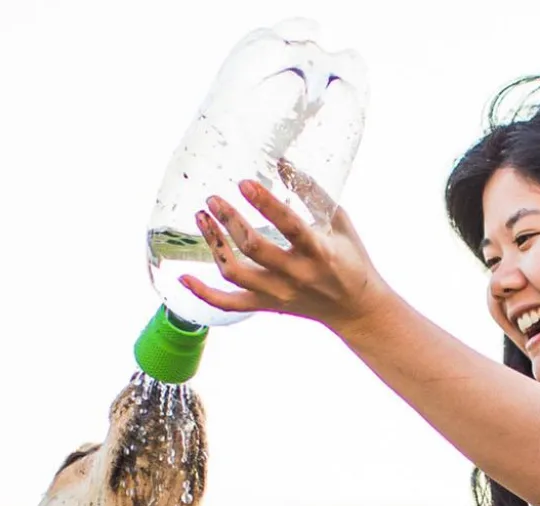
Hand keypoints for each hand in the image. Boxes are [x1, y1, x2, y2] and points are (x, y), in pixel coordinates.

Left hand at [182, 163, 390, 333]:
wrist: (356, 310)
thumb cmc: (351, 260)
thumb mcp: (341, 223)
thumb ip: (313, 192)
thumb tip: (282, 161)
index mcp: (319, 252)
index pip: (289, 225)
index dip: (265, 204)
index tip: (244, 182)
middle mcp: (297, 275)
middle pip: (254, 249)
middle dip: (229, 221)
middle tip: (213, 199)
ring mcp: (279, 294)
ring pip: (236, 274)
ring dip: (214, 246)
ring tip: (201, 219)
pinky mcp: (268, 306)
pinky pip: (230, 304)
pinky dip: (204, 295)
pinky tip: (183, 278)